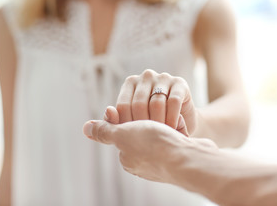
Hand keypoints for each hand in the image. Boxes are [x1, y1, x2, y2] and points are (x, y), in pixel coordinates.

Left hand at [83, 107, 216, 183]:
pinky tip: (179, 128)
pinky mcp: (180, 148)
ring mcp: (164, 154)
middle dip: (151, 119)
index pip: (123, 128)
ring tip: (170, 127)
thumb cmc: (154, 147)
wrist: (190, 159)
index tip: (139, 117)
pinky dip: (176, 123)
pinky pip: (175, 129)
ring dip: (165, 121)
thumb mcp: (123, 135)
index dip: (131, 117)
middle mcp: (144, 158)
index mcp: (128, 157)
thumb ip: (105, 131)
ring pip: (161, 124)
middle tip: (155, 123)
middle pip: (143, 125)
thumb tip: (86, 128)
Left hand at [115, 69, 196, 135]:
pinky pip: (173, 102)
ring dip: (159, 125)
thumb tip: (101, 116)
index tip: (134, 140)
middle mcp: (145, 77)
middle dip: (144, 126)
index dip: (127, 125)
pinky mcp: (180, 83)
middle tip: (149, 141)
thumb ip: (113, 122)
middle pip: (139, 104)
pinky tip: (173, 130)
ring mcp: (163, 78)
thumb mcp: (130, 126)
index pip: (122, 106)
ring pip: (156, 104)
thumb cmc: (152, 128)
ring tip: (161, 137)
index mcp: (130, 83)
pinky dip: (172, 119)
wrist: (181, 126)